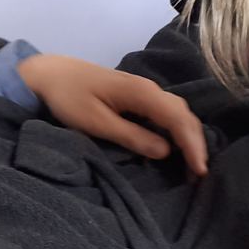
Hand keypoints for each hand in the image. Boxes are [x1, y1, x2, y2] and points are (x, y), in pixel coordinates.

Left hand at [18, 54, 208, 175]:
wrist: (48, 73)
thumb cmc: (68, 98)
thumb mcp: (96, 122)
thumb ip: (131, 136)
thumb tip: (165, 151)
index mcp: (142, 93)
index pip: (178, 119)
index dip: (192, 145)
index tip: (199, 171)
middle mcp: (149, 88)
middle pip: (183, 114)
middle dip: (195, 143)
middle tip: (199, 174)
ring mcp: (144, 89)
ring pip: (177, 112)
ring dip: (188, 136)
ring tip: (192, 164)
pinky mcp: (137, 94)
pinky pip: (166, 112)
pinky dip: (176, 129)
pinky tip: (176, 145)